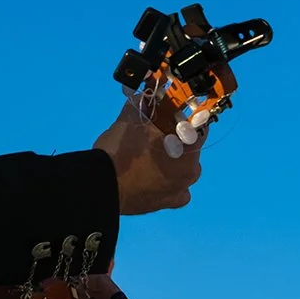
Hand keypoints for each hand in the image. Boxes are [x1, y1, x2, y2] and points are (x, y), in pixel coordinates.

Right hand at [94, 97, 204, 215]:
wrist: (100, 186)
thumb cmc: (121, 151)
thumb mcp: (130, 119)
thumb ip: (142, 105)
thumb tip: (144, 93)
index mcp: (189, 149)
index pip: (198, 126)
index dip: (184, 119)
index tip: (170, 116)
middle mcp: (191, 172)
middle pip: (190, 150)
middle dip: (177, 141)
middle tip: (155, 136)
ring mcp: (180, 190)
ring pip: (183, 170)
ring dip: (172, 163)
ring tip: (150, 158)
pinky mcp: (167, 205)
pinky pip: (176, 191)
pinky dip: (168, 183)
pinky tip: (154, 177)